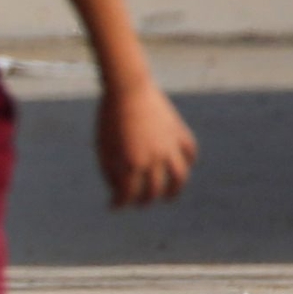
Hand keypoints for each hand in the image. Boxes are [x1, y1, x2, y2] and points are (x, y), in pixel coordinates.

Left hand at [96, 77, 196, 208]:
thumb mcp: (103, 145)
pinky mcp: (179, 132)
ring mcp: (170, 146)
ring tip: (168, 196)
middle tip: (140, 203)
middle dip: (145, 200)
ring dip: (174, 190)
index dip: (120, 203)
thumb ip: (109, 170)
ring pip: (179, 177)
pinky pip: (189, 152)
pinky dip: (187, 162)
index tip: (114, 206)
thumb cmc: (109, 117)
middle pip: (154, 189)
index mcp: (131, 162)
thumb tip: (117, 190)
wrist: (128, 87)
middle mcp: (154, 158)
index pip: (128, 193)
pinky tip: (181, 166)